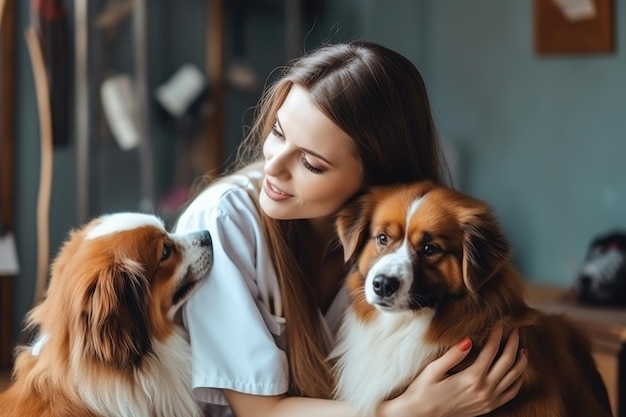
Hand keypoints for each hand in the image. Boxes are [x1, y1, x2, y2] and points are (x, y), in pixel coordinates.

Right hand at [385, 325, 526, 416]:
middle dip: (513, 343)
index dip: (497, 334)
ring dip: (521, 361)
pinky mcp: (488, 407)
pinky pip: (511, 393)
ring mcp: (488, 400)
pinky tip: (518, 372)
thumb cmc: (423, 391)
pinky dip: (518, 380)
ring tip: (522, 347)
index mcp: (471, 378)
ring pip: (514, 378)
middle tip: (516, 329)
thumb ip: (453, 355)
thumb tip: (468, 339)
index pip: (491, 350)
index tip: (500, 322)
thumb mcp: (433, 370)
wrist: (420, 416)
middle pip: (508, 362)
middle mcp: (484, 390)